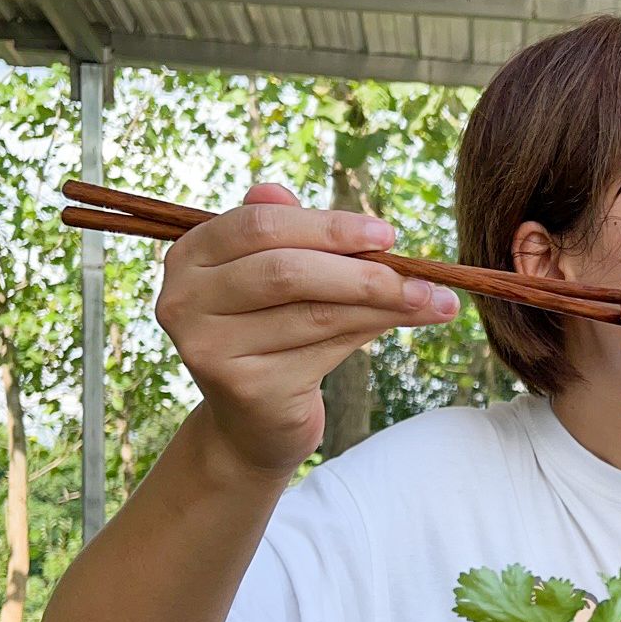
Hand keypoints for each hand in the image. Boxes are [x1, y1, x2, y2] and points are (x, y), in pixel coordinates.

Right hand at [155, 184, 459, 476]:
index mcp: (190, 257)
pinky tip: (407, 323)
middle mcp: (186, 300)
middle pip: (287, 270)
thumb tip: (305, 200)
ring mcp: (211, 348)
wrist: (253, 422)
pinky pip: (325, 349)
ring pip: (315, 312)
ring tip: (434, 301)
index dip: (329, 226)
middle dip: (364, 270)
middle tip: (422, 276)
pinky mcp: (246, 387)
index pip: (260, 225)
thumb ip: (293, 239)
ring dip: (384, 304)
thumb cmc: (271, 334)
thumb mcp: (279, 279)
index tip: (388, 233)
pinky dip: (372, 332)